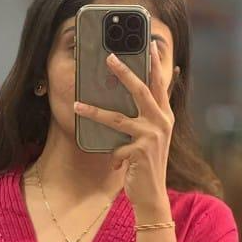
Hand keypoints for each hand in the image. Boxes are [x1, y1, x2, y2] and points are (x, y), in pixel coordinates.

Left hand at [73, 40, 173, 217]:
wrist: (152, 196)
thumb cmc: (146, 167)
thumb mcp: (148, 141)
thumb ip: (142, 121)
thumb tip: (122, 107)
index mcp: (165, 117)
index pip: (160, 85)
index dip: (155, 65)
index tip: (151, 45)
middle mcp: (162, 123)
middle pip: (141, 90)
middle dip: (124, 72)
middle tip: (110, 57)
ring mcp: (152, 136)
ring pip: (117, 118)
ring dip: (94, 112)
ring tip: (77, 105)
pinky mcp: (140, 151)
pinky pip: (116, 148)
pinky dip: (114, 158)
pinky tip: (118, 168)